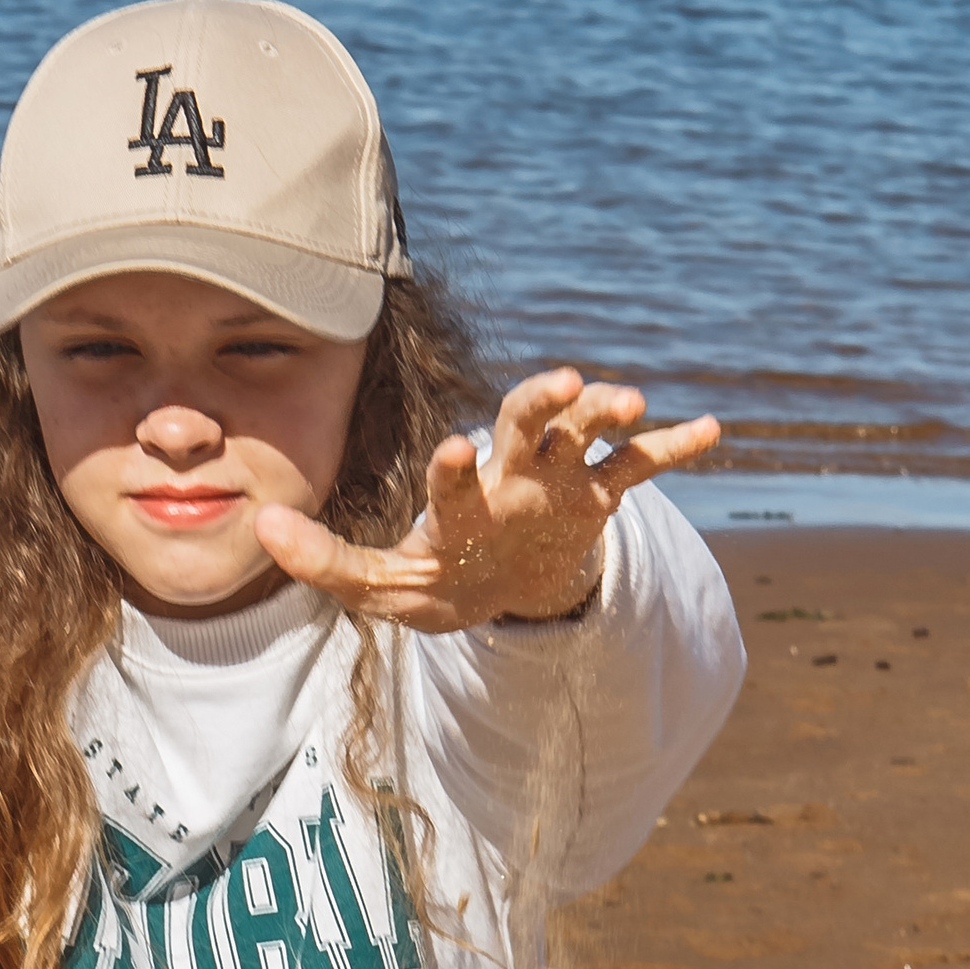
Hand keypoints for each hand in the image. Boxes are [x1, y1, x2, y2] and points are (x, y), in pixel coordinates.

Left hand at [252, 368, 716, 631]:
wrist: (497, 587)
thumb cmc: (435, 577)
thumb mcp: (379, 584)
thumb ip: (323, 561)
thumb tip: (259, 529)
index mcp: (462, 497)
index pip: (457, 472)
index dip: (454, 466)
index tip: (453, 447)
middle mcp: (510, 474)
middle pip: (526, 421)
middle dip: (544, 401)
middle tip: (565, 380)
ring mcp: (560, 482)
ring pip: (586, 435)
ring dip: (609, 416)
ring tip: (633, 402)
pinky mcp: (599, 497)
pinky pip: (640, 468)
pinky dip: (673, 448)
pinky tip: (710, 429)